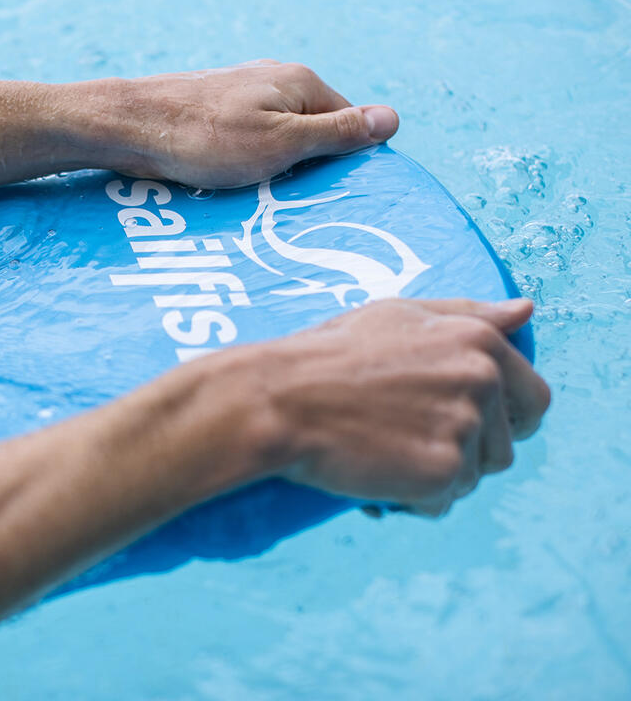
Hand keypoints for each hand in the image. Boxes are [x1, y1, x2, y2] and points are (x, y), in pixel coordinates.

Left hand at [61, 60, 398, 187]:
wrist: (130, 125)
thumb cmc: (207, 138)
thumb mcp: (283, 143)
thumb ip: (336, 133)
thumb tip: (392, 118)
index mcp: (300, 82)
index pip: (348, 122)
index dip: (343, 161)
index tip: (329, 195)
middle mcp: (275, 79)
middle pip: (312, 129)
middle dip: (306, 167)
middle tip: (291, 201)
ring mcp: (243, 91)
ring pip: (278, 137)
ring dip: (274, 168)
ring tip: (259, 196)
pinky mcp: (217, 108)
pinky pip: (248, 139)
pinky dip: (247, 163)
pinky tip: (233, 182)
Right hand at [250, 297, 549, 515]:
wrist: (281, 397)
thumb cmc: (331, 353)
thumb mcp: (399, 314)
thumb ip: (469, 313)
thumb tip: (526, 311)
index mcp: (479, 342)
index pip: (533, 398)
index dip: (503, 420)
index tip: (464, 426)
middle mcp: (482, 382)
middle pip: (505, 446)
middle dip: (468, 452)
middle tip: (411, 440)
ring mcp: (464, 429)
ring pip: (474, 478)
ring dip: (437, 477)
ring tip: (385, 455)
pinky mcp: (442, 474)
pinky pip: (444, 504)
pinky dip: (413, 500)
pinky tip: (376, 477)